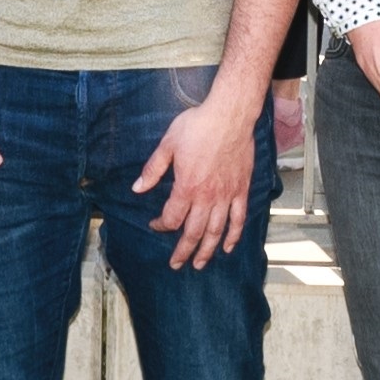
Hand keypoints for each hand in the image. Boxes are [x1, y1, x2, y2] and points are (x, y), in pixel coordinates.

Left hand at [138, 86, 264, 267]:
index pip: (172, 217)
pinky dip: (234, 235)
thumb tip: (137, 188)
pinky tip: (228, 246)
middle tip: (177, 264)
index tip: (156, 225)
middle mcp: (207, 197)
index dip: (161, 225)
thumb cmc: (198, 126)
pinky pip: (239, 218)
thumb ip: (153, 169)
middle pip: (193, 232)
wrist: (230, 116)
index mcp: (186, 187)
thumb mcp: (168, 144)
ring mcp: (226, 195)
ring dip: (207, 250)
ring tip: (200, 264)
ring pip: (216, 231)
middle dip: (183, 251)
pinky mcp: (241, 189)